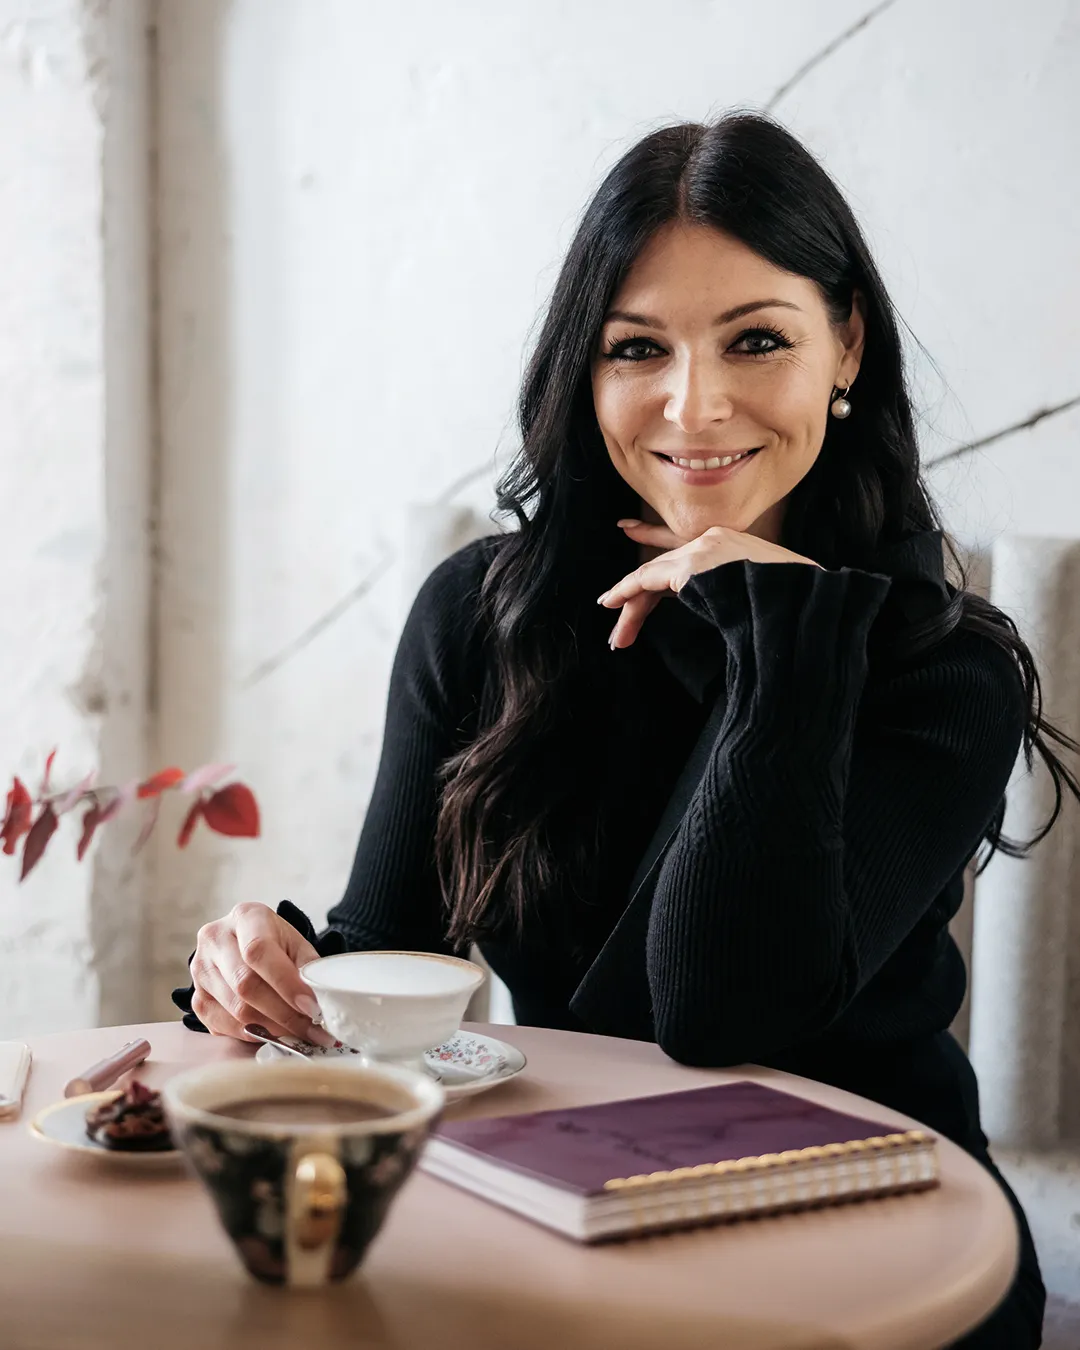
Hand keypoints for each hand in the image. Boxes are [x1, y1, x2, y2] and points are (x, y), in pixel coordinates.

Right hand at [189, 901, 335, 1044]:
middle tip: (312, 1029)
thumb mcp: (295, 942)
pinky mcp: (198, 998)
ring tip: (298, 1033)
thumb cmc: (274, 941)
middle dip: (284, 1013)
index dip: (286, 983)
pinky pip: (225, 1025)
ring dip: (272, 1028)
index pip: (258, 951)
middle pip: (246, 985)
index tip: (311, 1006)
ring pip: (236, 1010)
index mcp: (245, 916)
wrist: (244, 942)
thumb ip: (308, 967)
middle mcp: (215, 939)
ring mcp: (201, 970)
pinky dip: (253, 1034)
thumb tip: (317, 1003)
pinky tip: (273, 1033)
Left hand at [598, 520, 820, 648]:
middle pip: (664, 565)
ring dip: (630, 605)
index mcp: (732, 545)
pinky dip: (627, 590)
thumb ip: (739, 591)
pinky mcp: (693, 565)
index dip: (654, 537)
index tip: (630, 528)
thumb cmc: (795, 600)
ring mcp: (703, 549)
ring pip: (652, 573)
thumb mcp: (766, 591)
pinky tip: (612, 603)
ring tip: (616, 634)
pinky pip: (648, 577)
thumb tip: (734, 609)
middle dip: (637, 589)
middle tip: (609, 602)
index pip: (684, 542)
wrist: (808, 597)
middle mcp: (714, 540)